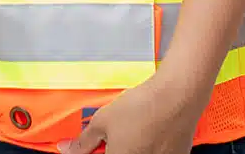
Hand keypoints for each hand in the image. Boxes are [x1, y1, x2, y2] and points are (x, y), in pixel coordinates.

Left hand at [57, 72, 207, 153]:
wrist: (178, 96)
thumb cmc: (143, 107)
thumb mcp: (102, 122)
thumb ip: (83, 141)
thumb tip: (67, 149)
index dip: (96, 151)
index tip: (96, 145)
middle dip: (113, 148)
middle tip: (114, 135)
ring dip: (132, 147)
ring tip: (133, 130)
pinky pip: (155, 153)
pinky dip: (149, 146)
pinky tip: (149, 130)